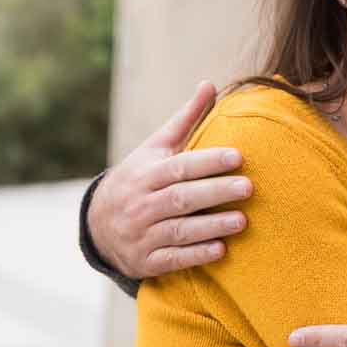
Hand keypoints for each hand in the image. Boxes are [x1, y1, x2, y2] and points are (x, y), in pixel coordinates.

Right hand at [87, 80, 252, 277]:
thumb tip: (210, 84)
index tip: (238, 156)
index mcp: (146, 173)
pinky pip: (172, 259)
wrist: (98, 225)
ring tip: (242, 221)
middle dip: (215, 192)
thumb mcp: (155, 148)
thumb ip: (185, 120)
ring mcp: (142, 234)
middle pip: (180, 198)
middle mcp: (141, 204)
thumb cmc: (139, 179)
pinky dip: (195, 255)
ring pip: (178, 230)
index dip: (208, 162)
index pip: (179, 166)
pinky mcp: (146, 261)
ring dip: (211, 226)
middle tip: (248, 187)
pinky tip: (221, 250)